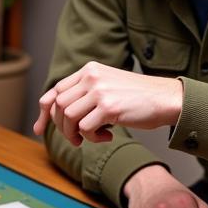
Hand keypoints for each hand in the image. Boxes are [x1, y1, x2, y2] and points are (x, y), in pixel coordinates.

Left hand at [33, 61, 183, 143]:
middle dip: (62, 127)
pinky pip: (84, 128)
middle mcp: (92, 76)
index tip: (40, 128)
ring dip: (75, 134)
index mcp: (90, 70)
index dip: (44, 111)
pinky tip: (107, 136)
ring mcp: (100, 91)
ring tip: (92, 137)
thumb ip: (85, 95)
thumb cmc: (138, 98)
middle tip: (76, 138)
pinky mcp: (109, 107)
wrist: (167, 99)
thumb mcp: (108, 88)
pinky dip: (92, 138)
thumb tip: (57, 116)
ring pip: (68, 117)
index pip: (55, 90)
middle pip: (58, 106)